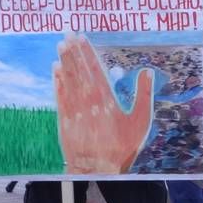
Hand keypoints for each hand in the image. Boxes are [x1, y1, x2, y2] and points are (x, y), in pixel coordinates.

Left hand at [53, 34, 154, 173]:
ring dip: (64, 61)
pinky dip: (58, 80)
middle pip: (78, 70)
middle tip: (67, 34)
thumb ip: (144, 95)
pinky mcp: (64, 118)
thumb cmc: (122, 147)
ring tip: (61, 45)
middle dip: (73, 51)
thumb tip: (147, 71)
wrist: (95, 168)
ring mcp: (73, 109)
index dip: (87, 52)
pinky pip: (60, 94)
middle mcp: (87, 100)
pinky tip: (56, 69)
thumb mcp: (140, 122)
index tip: (81, 37)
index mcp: (106, 99)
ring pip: (67, 79)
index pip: (94, 69)